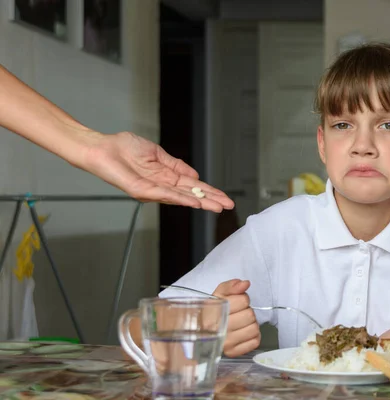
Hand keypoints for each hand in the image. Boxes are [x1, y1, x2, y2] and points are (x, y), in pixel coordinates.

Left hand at [83, 131, 234, 210]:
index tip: (225, 197)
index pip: (193, 187)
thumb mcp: (157, 153)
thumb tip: (195, 176)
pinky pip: (164, 195)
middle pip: (191, 195)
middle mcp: (161, 186)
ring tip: (217, 207)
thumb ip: (176, 166)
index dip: (210, 191)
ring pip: (181, 198)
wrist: (101, 148)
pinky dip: (181, 199)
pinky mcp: (141, 191)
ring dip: (201, 203)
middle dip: (211, 200)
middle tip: (228, 206)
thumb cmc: (123, 147)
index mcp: (166, 177)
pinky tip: (194, 202)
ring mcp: (152, 191)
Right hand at [213, 279, 259, 356]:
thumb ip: (231, 286)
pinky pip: (255, 342)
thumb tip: (245, 284)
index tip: (235, 303)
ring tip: (241, 323)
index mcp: (213, 313)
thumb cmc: (213, 311)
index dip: (242, 299)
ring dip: (251, 324)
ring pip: (254, 328)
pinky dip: (253, 336)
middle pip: (250, 314)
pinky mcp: (233, 353)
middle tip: (238, 314)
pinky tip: (243, 332)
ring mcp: (226, 344)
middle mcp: (218, 330)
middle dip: (247, 311)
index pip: (243, 300)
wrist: (202, 331)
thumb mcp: (219, 294)